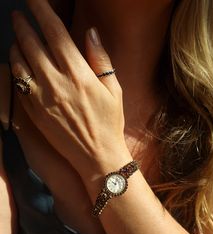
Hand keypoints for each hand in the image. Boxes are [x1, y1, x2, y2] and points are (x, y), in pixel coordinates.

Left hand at [10, 0, 130, 178]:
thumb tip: (90, 32)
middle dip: (23, 24)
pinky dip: (15, 69)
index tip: (34, 1)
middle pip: (32, 44)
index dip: (43, 12)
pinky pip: (19, 84)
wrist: (96, 156)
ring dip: (16, 45)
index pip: (55, 33)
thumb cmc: (109, 123)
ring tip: (17, 37)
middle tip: (18, 14)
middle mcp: (56, 83)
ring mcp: (41, 99)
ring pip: (20, 63)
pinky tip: (18, 64)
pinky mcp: (33, 113)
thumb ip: (100, 59)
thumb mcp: (113, 90)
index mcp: (79, 74)